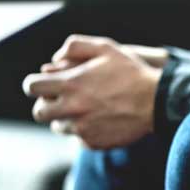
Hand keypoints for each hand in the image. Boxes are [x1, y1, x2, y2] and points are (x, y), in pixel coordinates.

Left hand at [22, 37, 162, 149]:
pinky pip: (78, 138)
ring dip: (66, 117)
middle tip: (60, 99)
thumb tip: (54, 60)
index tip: (43, 84)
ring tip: (85, 109)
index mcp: (71, 84)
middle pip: (39, 112)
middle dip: (46, 104)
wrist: (157, 102)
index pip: (32, 87)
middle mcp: (72, 108)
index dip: (34, 84)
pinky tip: (101, 119)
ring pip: (58, 126)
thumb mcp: (106, 48)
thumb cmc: (132, 72)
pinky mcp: (93, 143)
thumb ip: (75, 46)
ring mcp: (82, 128)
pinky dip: (85, 130)